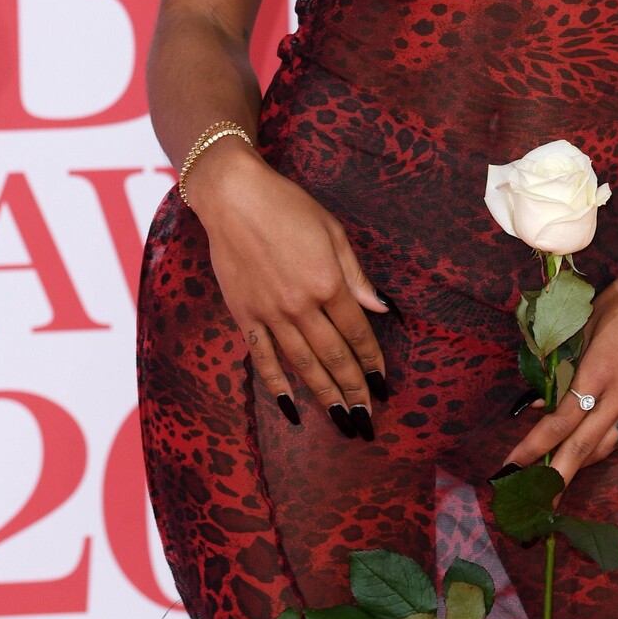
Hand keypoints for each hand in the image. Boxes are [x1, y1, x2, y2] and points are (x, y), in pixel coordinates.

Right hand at [188, 144, 390, 433]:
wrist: (234, 198)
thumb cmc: (288, 206)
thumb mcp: (333, 232)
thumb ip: (355, 275)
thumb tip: (379, 308)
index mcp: (328, 282)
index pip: (357, 333)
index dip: (372, 362)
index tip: (383, 385)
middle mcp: (301, 305)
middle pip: (334, 357)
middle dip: (354, 390)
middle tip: (366, 419)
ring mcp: (270, 314)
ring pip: (303, 366)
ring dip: (324, 395)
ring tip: (341, 420)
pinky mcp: (244, 316)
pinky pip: (263, 358)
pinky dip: (277, 386)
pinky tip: (290, 408)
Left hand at [495, 239, 617, 492]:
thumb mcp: (586, 325)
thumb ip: (563, 365)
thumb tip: (540, 401)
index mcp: (599, 371)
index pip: (560, 422)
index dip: (533, 447)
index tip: (511, 466)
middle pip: (583, 448)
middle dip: (557, 477)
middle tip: (537, 500)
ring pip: (607, 446)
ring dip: (580, 464)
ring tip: (558, 478)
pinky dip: (604, 444)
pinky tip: (590, 447)